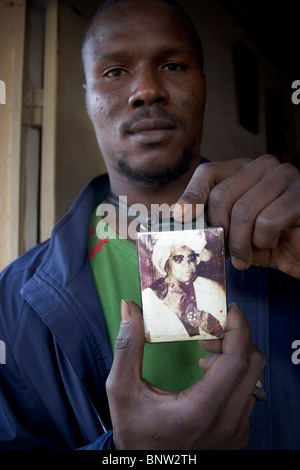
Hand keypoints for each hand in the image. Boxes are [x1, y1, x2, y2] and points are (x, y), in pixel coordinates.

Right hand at [106, 300, 264, 449]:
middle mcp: (226, 423)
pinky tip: (210, 377)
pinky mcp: (239, 435)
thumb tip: (129, 307)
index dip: (238, 329)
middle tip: (209, 333)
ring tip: (206, 357)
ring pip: (254, 378)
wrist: (145, 466)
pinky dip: (235, 376)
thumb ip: (127, 346)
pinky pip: (249, 393)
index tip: (228, 310)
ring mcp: (236, 431)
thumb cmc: (134, 430)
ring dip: (235, 357)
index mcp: (200, 410)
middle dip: (235, 339)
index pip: (237, 361)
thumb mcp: (121, 389)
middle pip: (252, 365)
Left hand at [173, 155, 299, 278]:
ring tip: (245, 256)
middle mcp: (263, 166)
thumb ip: (210, 220)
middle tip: (226, 252)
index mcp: (243, 169)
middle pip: (221, 196)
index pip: (207, 173)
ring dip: (241, 244)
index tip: (179, 217)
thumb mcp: (233, 230)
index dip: (191, 195)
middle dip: (220, 232)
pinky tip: (272, 244)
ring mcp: (284, 176)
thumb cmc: (267, 241)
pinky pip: (267, 221)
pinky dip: (264, 242)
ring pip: (242, 211)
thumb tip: (177, 218)